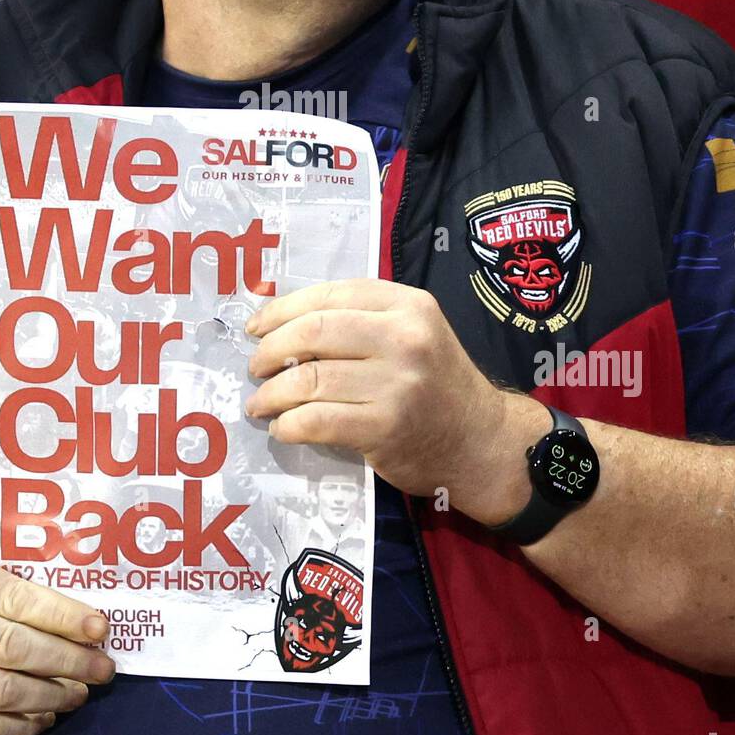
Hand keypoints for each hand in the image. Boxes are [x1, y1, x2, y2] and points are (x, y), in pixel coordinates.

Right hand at [0, 556, 114, 734]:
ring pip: (3, 690)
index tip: (101, 629)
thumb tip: (82, 623)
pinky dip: (23, 725)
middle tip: (101, 668)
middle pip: (13, 647)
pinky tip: (45, 715)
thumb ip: (13, 596)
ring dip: (51, 695)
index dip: (64, 616)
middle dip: (67, 660)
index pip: (16, 598)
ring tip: (78, 693)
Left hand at [245, 279, 524, 513]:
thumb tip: (280, 321)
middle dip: (271, 349)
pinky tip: (282, 427)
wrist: (479, 440)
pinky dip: (288, 424)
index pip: (329, 294)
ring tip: (260, 402)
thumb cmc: (436, 383)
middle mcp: (404, 337)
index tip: (256, 327)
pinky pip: (317, 420)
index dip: (282, 309)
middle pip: (313, 332)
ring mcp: (396, 383)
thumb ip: (360, 319)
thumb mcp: (412, 332)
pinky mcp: (385, 427)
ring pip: (309, 379)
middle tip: (255, 366)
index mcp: (407, 305)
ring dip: (271, 393)